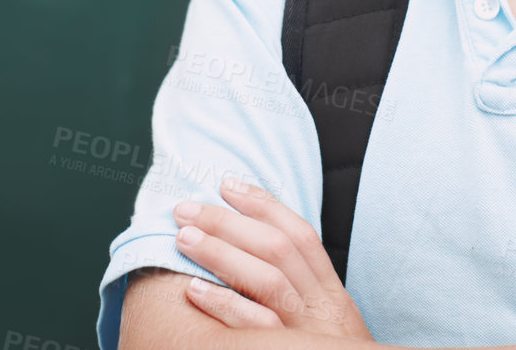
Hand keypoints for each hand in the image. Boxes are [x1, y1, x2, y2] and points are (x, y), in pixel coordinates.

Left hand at [172, 177, 374, 339]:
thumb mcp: (328, 322)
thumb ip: (302, 290)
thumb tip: (253, 252)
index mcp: (331, 291)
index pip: (300, 234)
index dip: (263, 204)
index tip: (226, 183)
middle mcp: (323, 306)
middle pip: (278, 249)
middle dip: (230, 223)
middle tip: (186, 209)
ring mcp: (308, 332)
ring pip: (268, 280)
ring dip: (222, 254)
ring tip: (184, 239)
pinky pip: (259, 328)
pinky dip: (226, 306)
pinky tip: (194, 291)